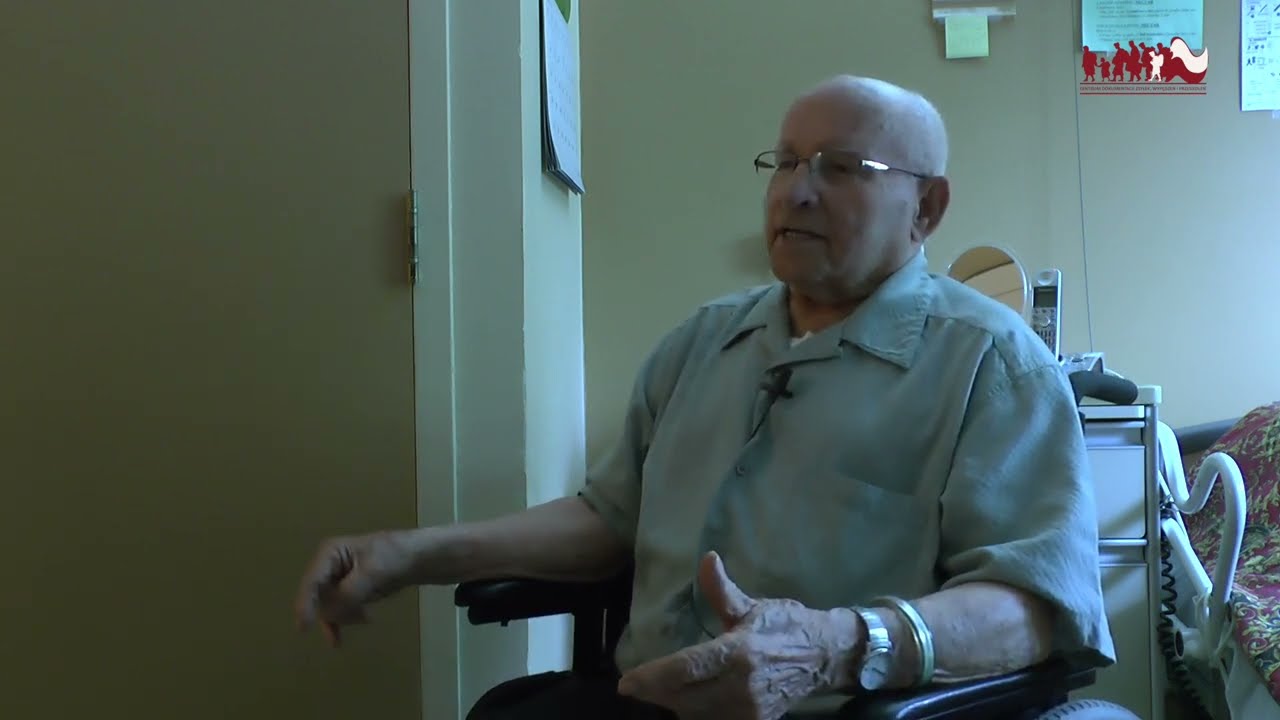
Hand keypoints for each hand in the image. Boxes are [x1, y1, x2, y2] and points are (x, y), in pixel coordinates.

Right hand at [294, 531, 414, 646]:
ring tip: (367, 615)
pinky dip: (340, 624)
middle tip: (361, 613)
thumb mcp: (373, 572)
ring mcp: (335, 582)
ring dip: (345, 617)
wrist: (414, 558)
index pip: (311, 582)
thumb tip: (331, 613)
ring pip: (328, 609)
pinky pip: (335, 613)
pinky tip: (340, 639)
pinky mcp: (344, 594)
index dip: (305, 605)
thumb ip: (349, 592)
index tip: (303, 628)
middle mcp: (327, 568)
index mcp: (329, 554)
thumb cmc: (394, 556)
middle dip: (338, 611)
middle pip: (319, 599)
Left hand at [617, 552, 862, 719]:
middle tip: (638, 684)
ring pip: (695, 715)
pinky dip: (696, 713)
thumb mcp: (754, 606)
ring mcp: (750, 711)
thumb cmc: (787, 626)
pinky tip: (688, 700)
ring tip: (664, 688)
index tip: (626, 682)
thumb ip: (722, 590)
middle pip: (683, 699)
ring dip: (675, 704)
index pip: (686, 670)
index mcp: (740, 653)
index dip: (652, 677)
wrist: (826, 657)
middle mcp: (743, 687)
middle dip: (657, 692)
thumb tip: (706, 559)